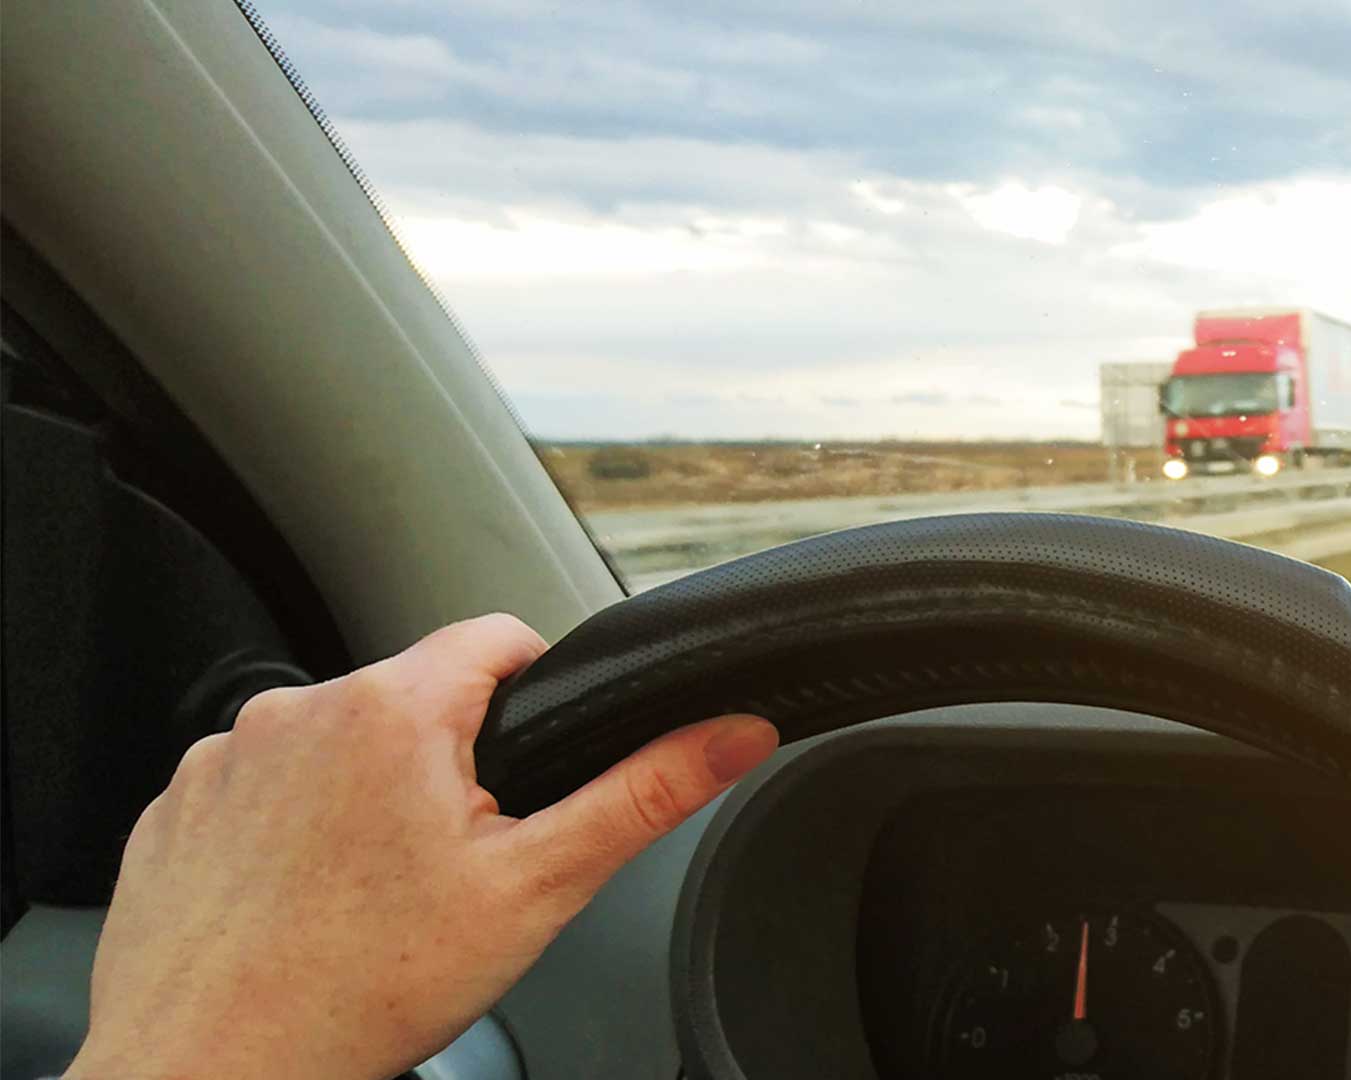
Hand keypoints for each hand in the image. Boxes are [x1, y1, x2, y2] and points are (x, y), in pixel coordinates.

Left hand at [68, 614, 780, 1079]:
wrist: (213, 1069)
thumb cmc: (360, 989)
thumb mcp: (537, 888)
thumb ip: (643, 796)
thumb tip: (731, 735)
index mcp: (394, 709)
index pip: (498, 638)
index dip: (539, 695)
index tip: (533, 769)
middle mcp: (297, 710)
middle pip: (416, 698)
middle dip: (450, 764)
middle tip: (456, 864)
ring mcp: (225, 757)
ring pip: (337, 745)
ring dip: (366, 796)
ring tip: (376, 895)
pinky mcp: (177, 808)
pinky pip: (260, 791)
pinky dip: (292, 833)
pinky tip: (309, 904)